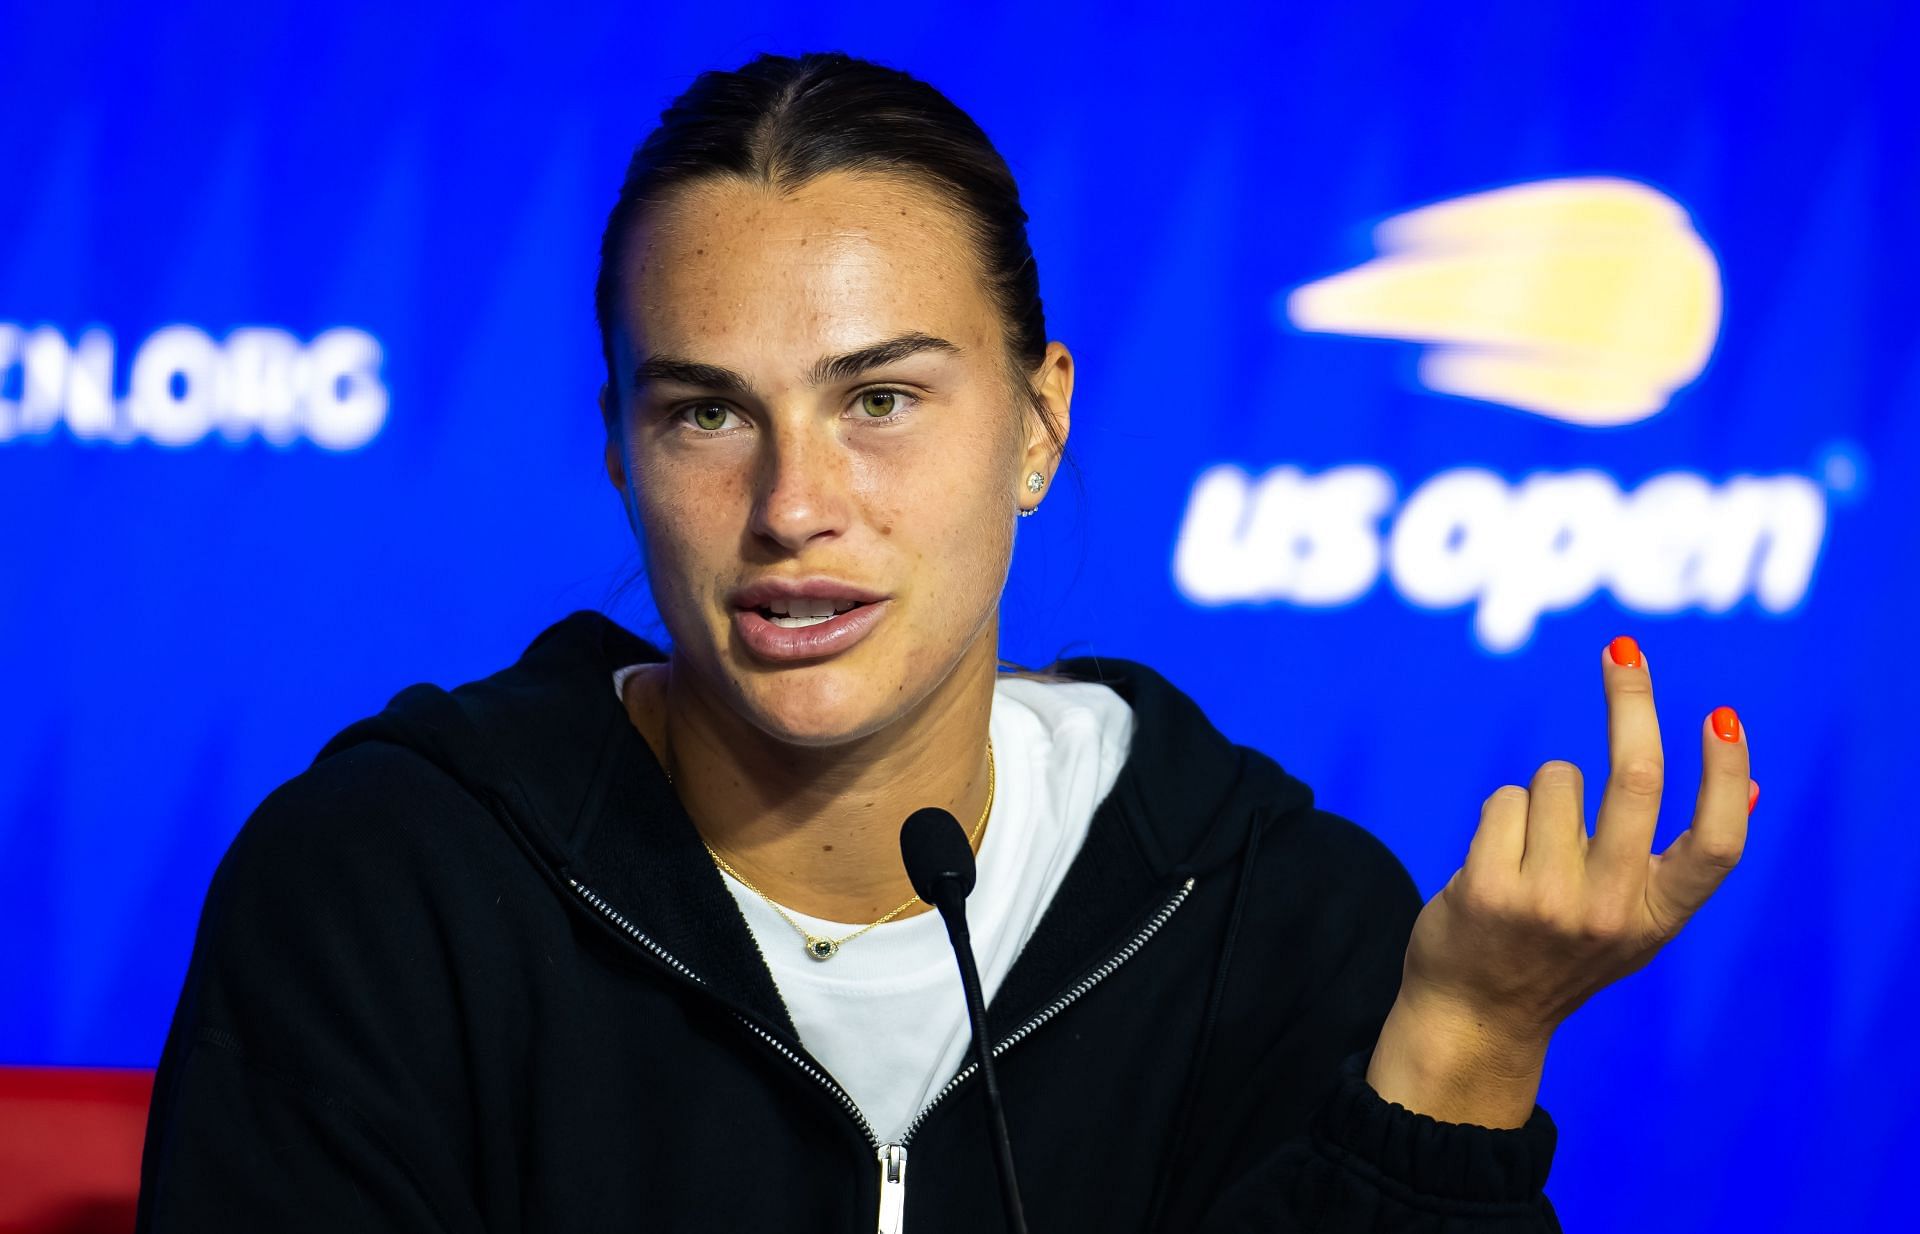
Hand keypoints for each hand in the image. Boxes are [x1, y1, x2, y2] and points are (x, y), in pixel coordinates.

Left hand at [1367, 635, 1753, 1124]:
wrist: (1477, 1017)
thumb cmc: (1562, 953)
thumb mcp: (1634, 921)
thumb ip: (1682, 862)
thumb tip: (1751, 787)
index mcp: (1656, 918)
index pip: (1715, 845)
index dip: (1725, 775)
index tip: (1722, 717)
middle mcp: (1609, 910)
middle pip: (1636, 779)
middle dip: (1632, 699)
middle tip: (1624, 649)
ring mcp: (1548, 900)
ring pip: (1555, 781)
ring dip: (1541, 795)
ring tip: (1528, 852)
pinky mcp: (1489, 887)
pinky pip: (1505, 800)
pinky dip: (1502, 814)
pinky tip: (1494, 860)